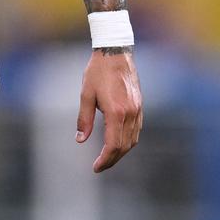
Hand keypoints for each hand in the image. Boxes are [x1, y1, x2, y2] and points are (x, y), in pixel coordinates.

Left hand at [76, 50, 142, 172]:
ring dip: (121, 152)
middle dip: (112, 159)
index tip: (96, 167)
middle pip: (124, 146)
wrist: (115, 52)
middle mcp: (130, 113)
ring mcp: (138, 110)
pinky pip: (136, 130)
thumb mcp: (86, 94)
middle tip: (99, 166)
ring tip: (107, 157)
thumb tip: (80, 140)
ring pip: (133, 140)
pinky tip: (118, 142)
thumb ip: (84, 119)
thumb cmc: (97, 72)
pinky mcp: (140, 105)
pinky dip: (128, 141)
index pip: (113, 145)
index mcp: (116, 112)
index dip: (105, 160)